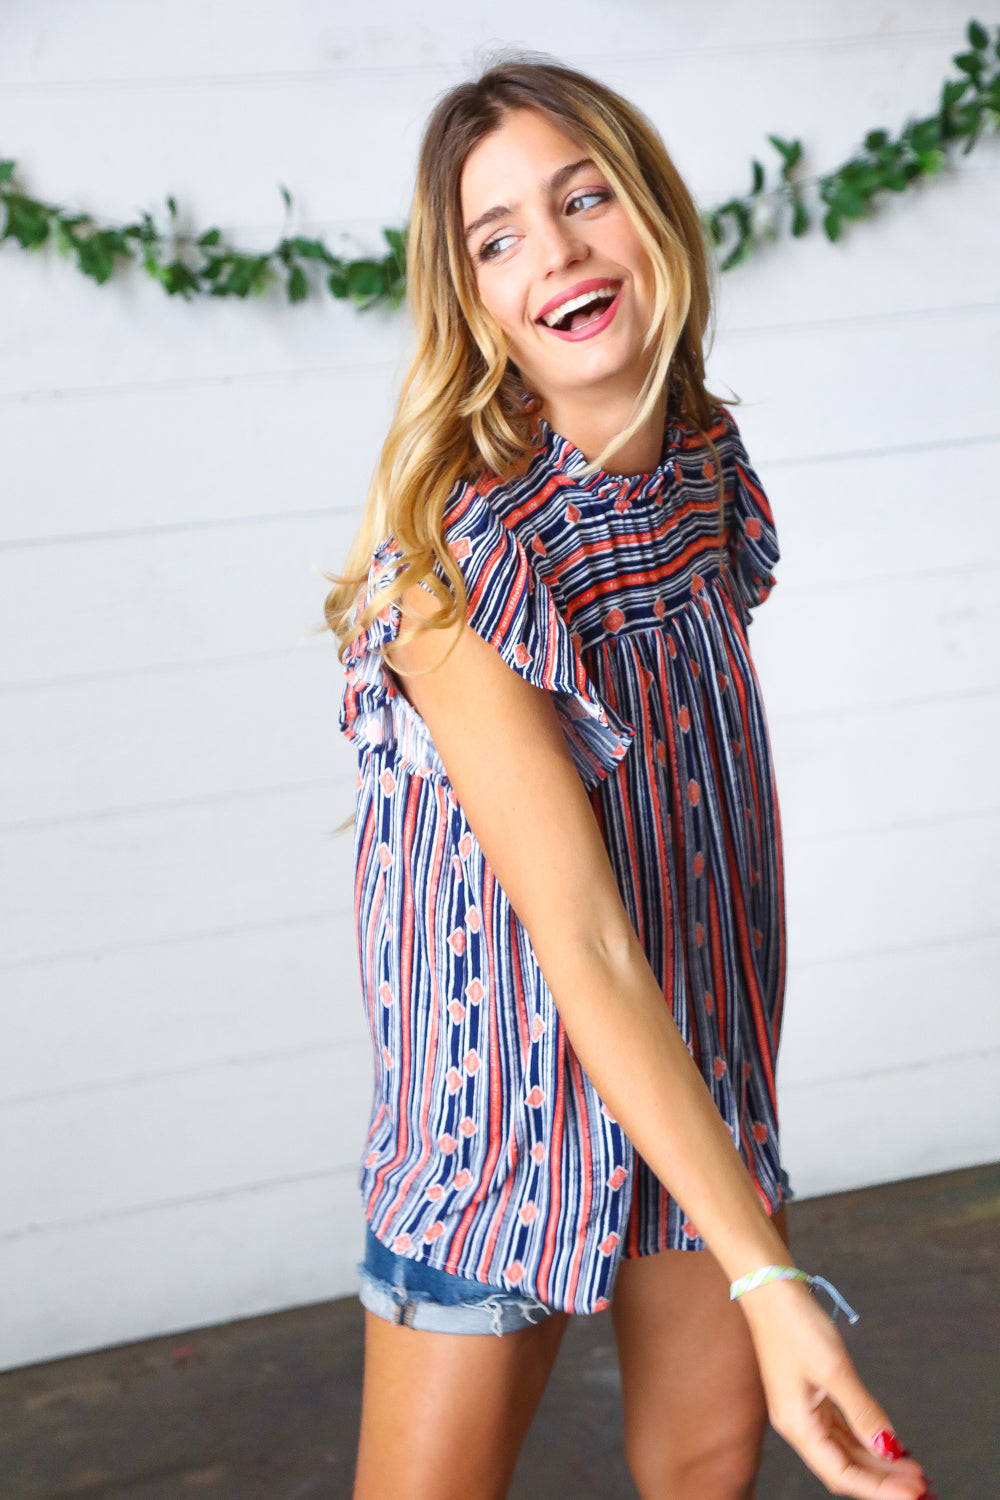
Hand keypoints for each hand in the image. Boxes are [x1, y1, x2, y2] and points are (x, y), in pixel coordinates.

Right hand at [739, 1278, 932, 1497]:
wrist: (768, 1288)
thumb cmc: (795, 1324)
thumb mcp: (834, 1368)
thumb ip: (863, 1412)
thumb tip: (888, 1450)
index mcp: (797, 1425)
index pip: (842, 1474)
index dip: (878, 1489)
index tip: (912, 1494)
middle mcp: (798, 1424)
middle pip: (843, 1466)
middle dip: (882, 1479)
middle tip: (921, 1485)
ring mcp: (802, 1410)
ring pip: (843, 1450)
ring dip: (875, 1461)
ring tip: (910, 1467)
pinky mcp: (808, 1394)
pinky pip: (840, 1430)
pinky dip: (864, 1439)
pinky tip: (885, 1442)